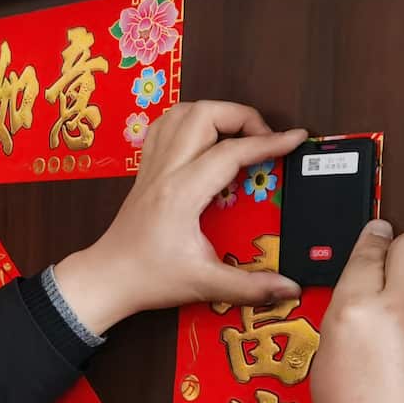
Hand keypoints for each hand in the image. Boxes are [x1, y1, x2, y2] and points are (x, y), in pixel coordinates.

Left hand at [53, 101, 307, 333]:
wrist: (107, 279)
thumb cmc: (148, 279)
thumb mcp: (204, 284)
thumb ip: (249, 287)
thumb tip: (290, 289)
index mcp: (181, 193)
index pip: (231, 152)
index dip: (269, 142)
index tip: (297, 139)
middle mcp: (165, 171)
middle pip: (204, 114)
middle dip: (242, 116)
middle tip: (263, 140)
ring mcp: (152, 167)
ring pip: (181, 113)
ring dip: (214, 114)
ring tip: (237, 135)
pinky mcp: (145, 171)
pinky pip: (164, 128)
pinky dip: (188, 122)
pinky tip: (204, 140)